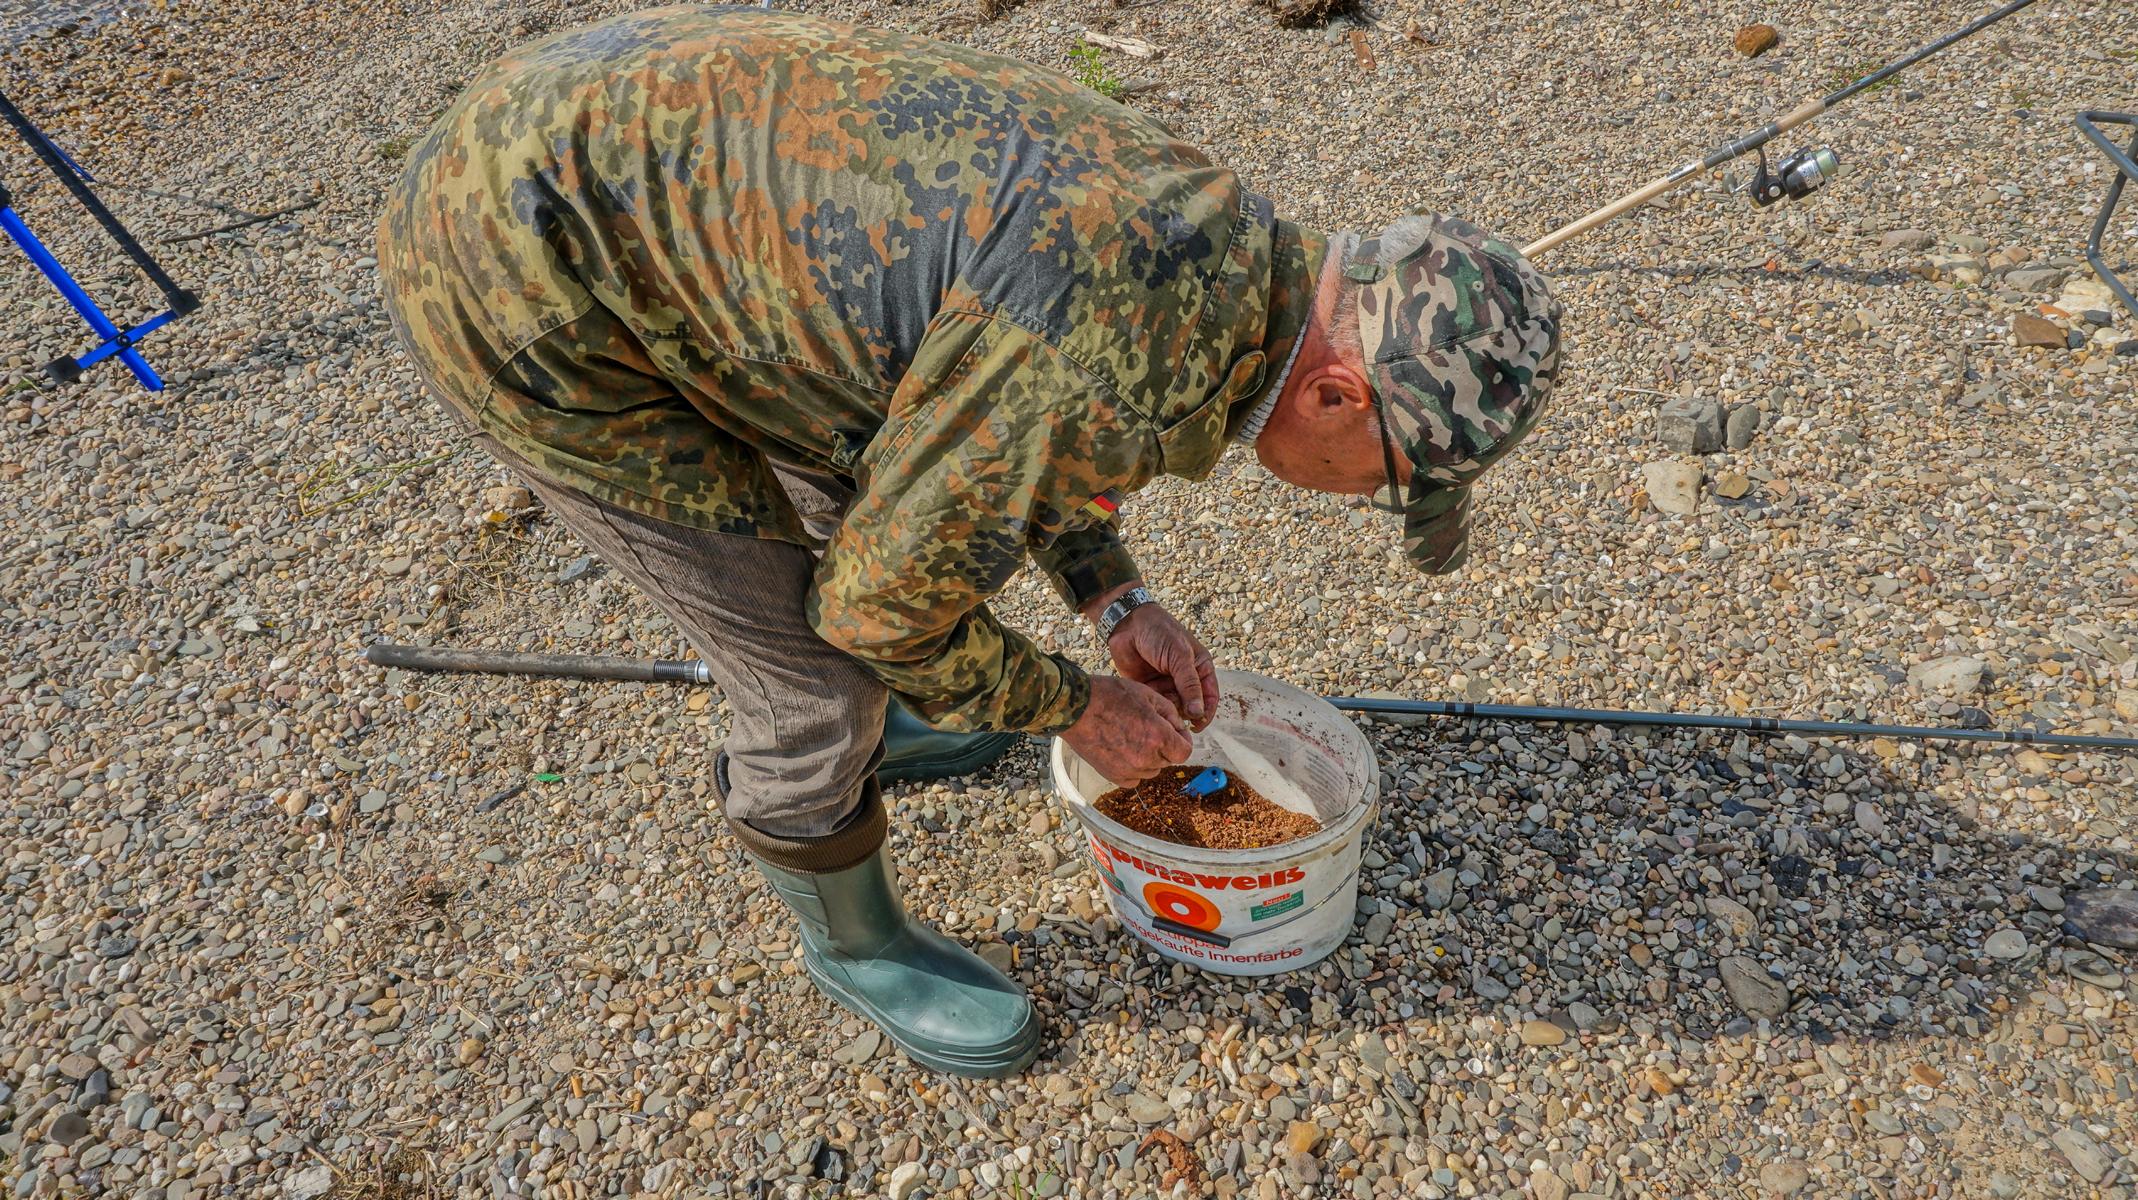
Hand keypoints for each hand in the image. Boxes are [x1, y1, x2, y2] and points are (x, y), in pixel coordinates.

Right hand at [1061, 675, 1193, 785]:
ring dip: (1149, 757)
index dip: (1182, 740)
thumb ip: (1170, 713)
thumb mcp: (1147, 694)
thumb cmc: (1109, 696)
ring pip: (1152, 770)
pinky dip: (1134, 767)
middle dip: (1165, 746)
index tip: (1174, 733)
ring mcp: (1130, 770)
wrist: (1075, 707)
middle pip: (1169, 760)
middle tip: (1148, 728)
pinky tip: (1123, 749)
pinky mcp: (1114, 776)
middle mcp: (1146, 758)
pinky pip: (1134, 778)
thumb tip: (1179, 728)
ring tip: (1132, 736)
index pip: (1184, 751)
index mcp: (1158, 737)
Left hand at [1104, 602, 1219, 730]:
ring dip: (1169, 709)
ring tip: (1160, 701)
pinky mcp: (1150, 687)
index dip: (1206, 712)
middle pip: (1191, 706)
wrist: (1127, 624)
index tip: (1198, 726)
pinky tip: (1149, 700)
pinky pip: (1156, 703)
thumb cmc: (1159, 633)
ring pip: (1173, 707)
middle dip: (1184, 712)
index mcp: (1200, 668)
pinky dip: (1155, 705)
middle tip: (1175, 714)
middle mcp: (1185, 679)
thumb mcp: (1179, 656)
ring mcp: (1167, 684)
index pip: (1210, 696)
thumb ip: (1189, 685)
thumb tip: (1198, 713)